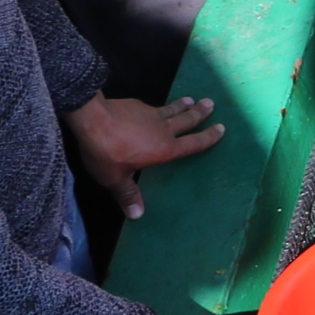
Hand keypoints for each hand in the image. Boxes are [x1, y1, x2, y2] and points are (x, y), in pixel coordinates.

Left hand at [66, 94, 223, 220]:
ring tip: (192, 99)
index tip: (221, 129)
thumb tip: (138, 215)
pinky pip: (154, 107)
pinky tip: (154, 107)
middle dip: (201, 113)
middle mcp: (163, 130)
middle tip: (211, 104)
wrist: (92, 119)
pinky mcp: (136, 105)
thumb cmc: (107, 152)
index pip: (193, 143)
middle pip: (187, 120)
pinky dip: (160, 107)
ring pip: (173, 109)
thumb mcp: (115, 179)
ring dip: (184, 105)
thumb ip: (128, 194)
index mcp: (165, 149)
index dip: (209, 137)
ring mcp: (150, 114)